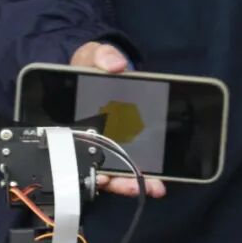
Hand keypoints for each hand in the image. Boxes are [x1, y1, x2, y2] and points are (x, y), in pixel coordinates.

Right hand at [71, 42, 165, 198]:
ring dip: (135, 181)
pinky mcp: (130, 143)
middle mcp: (92, 139)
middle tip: (134, 185)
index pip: (77, 149)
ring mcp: (111, 143)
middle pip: (100, 168)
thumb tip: (115, 64)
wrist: (109, 68)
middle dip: (118, 181)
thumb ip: (100, 56)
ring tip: (155, 186)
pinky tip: (163, 178)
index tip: (101, 175)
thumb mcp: (91, 55)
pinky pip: (136, 162)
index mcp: (78, 123)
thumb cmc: (91, 65)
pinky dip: (148, 173)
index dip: (88, 167)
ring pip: (118, 171)